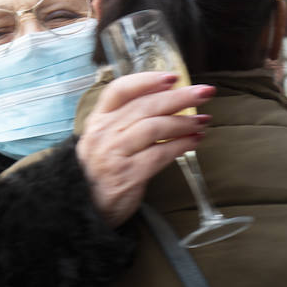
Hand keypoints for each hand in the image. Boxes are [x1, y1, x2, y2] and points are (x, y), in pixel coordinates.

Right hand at [76, 72, 212, 226]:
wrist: (83, 210)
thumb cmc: (98, 173)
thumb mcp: (103, 142)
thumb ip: (125, 123)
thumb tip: (165, 104)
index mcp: (97, 121)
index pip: (119, 90)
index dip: (146, 80)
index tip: (172, 77)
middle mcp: (103, 134)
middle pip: (145, 106)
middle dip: (178, 97)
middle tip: (204, 92)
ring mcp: (114, 154)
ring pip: (154, 127)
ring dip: (183, 122)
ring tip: (203, 121)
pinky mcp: (128, 175)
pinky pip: (160, 154)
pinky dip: (180, 145)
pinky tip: (194, 141)